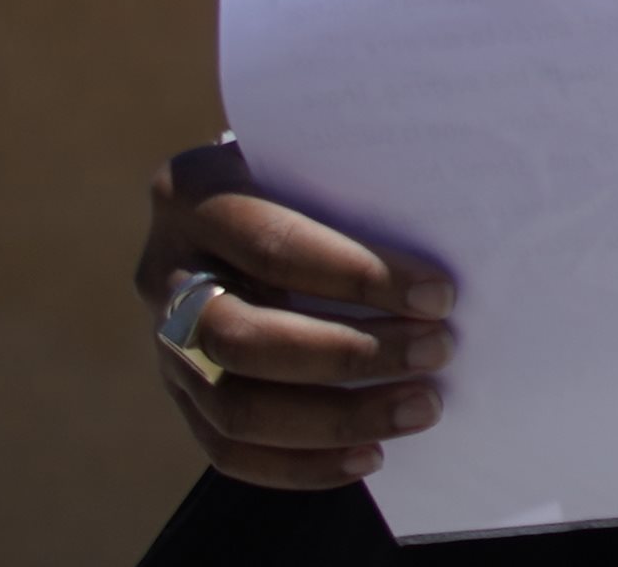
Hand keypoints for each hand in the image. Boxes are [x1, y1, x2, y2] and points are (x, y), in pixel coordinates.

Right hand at [132, 141, 455, 489]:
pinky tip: (372, 455)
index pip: (273, 245)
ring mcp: (162, 342)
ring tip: (421, 408)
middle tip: (438, 352)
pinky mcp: (181, 396)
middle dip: (347, 355)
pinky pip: (228, 450)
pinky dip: (302, 463)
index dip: (357, 277)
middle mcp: (164, 272)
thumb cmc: (314, 169)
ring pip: (234, 406)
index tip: (439, 296)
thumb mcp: (322, 155)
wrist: (251, 196)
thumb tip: (455, 245)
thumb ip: (358, 186)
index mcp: (193, 191)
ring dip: (337, 418)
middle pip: (242, 337)